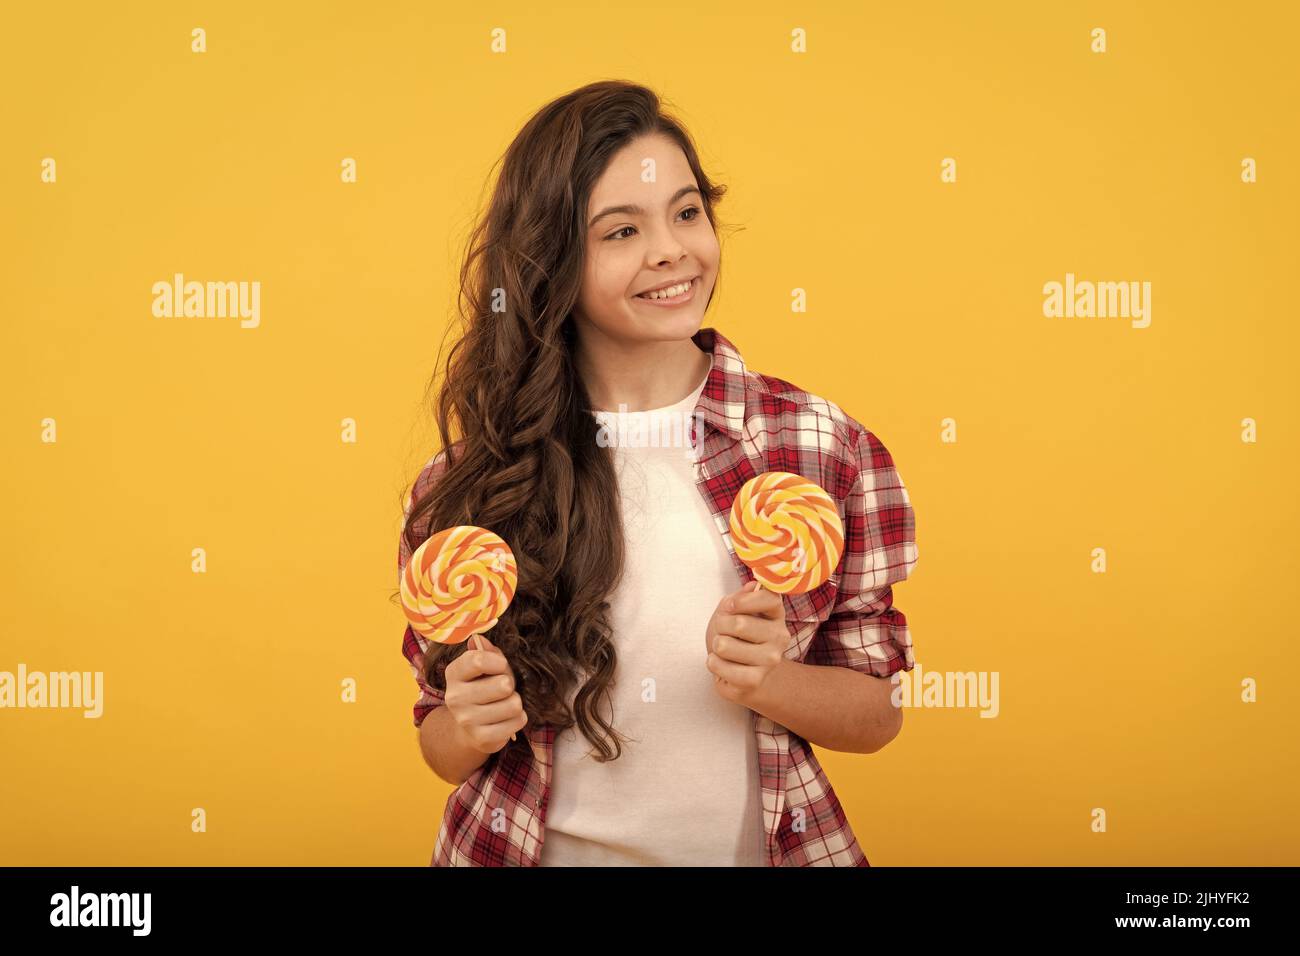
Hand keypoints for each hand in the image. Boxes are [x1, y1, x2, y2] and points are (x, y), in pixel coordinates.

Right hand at [443, 633, 527, 754]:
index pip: (478, 660)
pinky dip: (518, 718)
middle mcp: (455, 697)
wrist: (469, 730)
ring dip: (515, 703)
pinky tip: (506, 719)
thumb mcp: (482, 668)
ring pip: (514, 704)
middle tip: (503, 689)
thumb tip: (478, 638)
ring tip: (504, 704)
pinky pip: (518, 721)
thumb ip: (486, 652)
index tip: (500, 666)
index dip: (499, 662)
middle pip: (503, 684)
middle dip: (510, 684)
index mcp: (454, 673)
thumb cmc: (481, 689)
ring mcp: (467, 720)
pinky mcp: (482, 738)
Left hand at [705, 580, 790, 703]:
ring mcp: (770, 660)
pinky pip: (720, 666)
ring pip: (724, 646)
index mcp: (776, 614)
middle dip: (720, 626)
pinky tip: (722, 664)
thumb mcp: (734, 610)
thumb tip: (752, 585)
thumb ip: (740, 597)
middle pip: (738, 624)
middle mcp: (779, 637)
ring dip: (715, 646)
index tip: (729, 607)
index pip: (769, 598)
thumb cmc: (736, 636)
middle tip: (723, 633)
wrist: (742, 673)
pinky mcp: (755, 680)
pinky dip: (713, 663)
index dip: (742, 601)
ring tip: (724, 650)